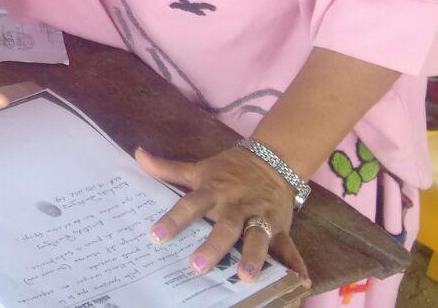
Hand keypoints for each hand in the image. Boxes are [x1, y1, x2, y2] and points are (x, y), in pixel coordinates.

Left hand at [136, 146, 311, 287]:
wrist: (271, 160)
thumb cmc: (228, 170)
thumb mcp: (198, 168)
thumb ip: (167, 168)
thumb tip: (137, 154)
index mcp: (213, 192)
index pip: (189, 205)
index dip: (173, 220)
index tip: (155, 237)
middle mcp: (236, 206)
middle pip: (224, 226)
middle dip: (212, 246)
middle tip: (196, 266)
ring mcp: (260, 217)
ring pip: (257, 237)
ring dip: (253, 256)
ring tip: (245, 277)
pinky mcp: (280, 227)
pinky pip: (289, 247)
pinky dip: (296, 264)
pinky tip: (299, 282)